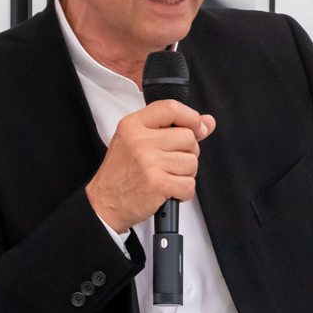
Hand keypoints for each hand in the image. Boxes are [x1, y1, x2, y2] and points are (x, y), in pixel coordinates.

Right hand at [86, 101, 217, 231]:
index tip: (198, 128)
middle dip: (187, 153)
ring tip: (166, 178)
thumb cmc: (120, 173)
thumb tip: (208, 122)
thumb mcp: (137, 141)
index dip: (192, 117)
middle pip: (188, 138)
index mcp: (133, 125)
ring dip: (185, 174)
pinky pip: (189, 185)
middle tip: (170, 164)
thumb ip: (172, 128)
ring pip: (192, 162)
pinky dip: (183, 192)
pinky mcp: (158, 184)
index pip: (171, 108)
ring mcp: (149, 162)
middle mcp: (140, 140)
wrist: (104, 203)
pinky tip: (169, 191)